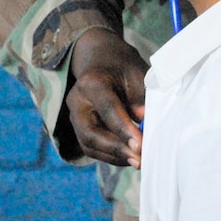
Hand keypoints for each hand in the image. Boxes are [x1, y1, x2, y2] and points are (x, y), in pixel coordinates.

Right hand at [66, 28, 148, 168]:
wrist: (100, 58)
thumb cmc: (121, 64)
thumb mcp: (135, 72)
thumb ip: (140, 96)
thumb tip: (145, 124)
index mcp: (91, 82)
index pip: (107, 109)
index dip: (123, 129)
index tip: (141, 145)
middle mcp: (77, 102)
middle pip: (90, 133)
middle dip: (116, 149)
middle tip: (139, 159)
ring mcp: (75, 117)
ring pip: (89, 145)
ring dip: (114, 157)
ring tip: (138, 162)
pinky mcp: (80, 128)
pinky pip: (92, 148)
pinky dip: (111, 156)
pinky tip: (130, 158)